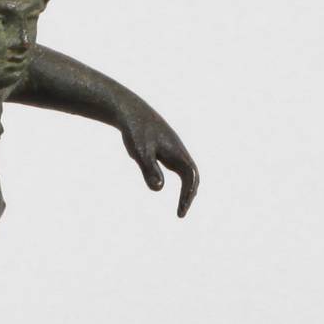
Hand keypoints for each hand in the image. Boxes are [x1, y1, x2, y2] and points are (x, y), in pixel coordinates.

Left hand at [120, 100, 198, 217]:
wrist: (130, 111)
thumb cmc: (135, 131)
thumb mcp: (141, 153)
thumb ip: (150, 170)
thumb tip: (159, 188)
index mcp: (176, 152)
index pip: (190, 177)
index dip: (187, 195)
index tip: (180, 212)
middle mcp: (179, 150)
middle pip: (193, 175)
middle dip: (189, 194)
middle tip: (181, 212)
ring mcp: (174, 149)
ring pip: (187, 171)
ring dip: (187, 188)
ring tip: (181, 205)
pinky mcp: (166, 148)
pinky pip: (178, 167)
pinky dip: (180, 180)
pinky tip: (166, 185)